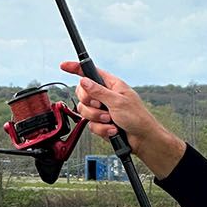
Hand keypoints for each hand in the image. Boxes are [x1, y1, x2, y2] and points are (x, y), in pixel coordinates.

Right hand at [59, 61, 185, 176]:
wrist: (142, 140)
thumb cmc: (138, 118)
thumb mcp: (117, 101)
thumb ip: (98, 91)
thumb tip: (84, 81)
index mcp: (111, 85)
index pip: (90, 72)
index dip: (76, 68)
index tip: (64, 66)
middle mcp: (105, 96)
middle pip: (83, 94)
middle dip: (90, 103)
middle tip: (101, 106)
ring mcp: (102, 110)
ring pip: (85, 111)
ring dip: (97, 118)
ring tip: (110, 120)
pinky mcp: (101, 123)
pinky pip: (91, 125)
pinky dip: (101, 129)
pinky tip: (113, 129)